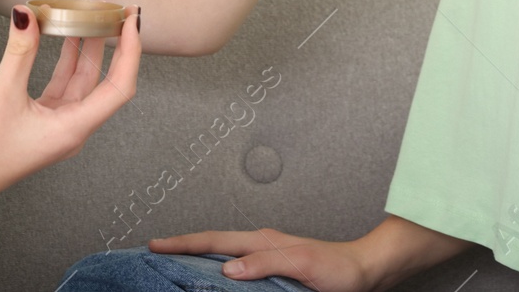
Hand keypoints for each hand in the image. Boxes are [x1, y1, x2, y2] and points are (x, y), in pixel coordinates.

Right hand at [0, 4, 139, 200]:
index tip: (130, 21)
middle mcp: (74, 128)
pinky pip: (64, 87)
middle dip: (112, 45)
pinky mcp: (45, 123)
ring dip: (86, 51)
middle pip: (105, 82)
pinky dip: (66, 63)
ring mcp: (60, 126)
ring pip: (83, 83)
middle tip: (114, 11)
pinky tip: (62, 41)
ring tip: (89, 18)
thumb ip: (19, 51)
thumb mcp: (3, 93)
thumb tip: (26, 13)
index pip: (120, 87)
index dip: (130, 51)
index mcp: (75, 128)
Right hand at [147, 227, 376, 291]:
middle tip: (154, 250)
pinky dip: (217, 268)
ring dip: (197, 257)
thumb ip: (265, 263)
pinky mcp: (272, 271)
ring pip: (222, 254)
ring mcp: (265, 257)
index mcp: (262, 241)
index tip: (156, 244)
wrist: (364, 272)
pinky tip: (213, 278)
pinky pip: (236, 266)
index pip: (214, 240)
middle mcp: (260, 245)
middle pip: (211, 243)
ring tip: (173, 262)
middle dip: (181, 246)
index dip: (183, 243)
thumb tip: (228, 266)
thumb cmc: (338, 269)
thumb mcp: (301, 264)